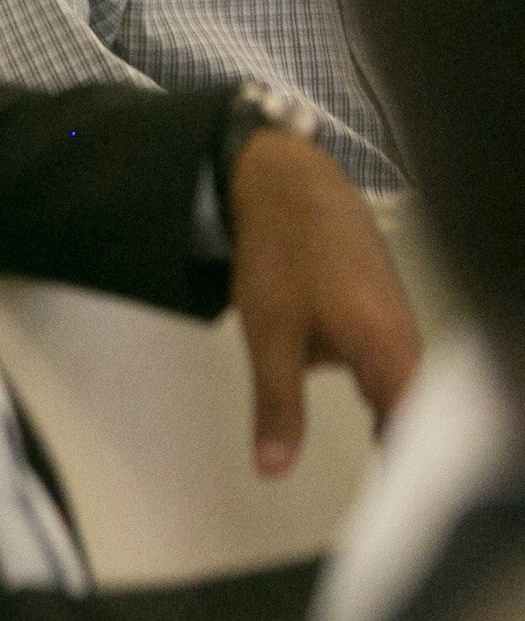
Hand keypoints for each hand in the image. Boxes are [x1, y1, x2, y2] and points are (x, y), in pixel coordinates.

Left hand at [226, 127, 420, 473]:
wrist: (290, 184)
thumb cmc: (282, 252)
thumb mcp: (267, 335)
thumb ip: (276, 407)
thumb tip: (273, 468)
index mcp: (388, 350)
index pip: (416, 430)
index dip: (412, 473)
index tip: (402, 505)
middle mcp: (409, 343)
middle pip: (422, 414)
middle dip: (411, 456)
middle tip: (397, 500)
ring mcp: (403, 328)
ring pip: (412, 392)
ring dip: (401, 427)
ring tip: (392, 471)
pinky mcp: (389, 319)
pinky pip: (400, 371)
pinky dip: (391, 400)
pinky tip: (381, 423)